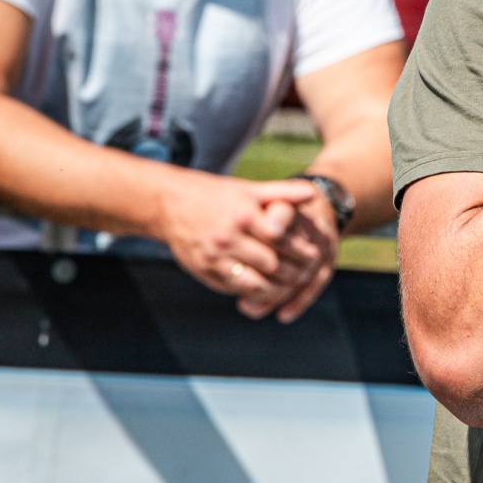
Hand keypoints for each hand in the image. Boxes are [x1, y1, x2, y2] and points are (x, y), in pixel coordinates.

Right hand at [153, 172, 331, 320]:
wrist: (168, 204)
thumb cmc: (216, 195)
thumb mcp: (248, 190)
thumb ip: (281, 193)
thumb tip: (313, 194)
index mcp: (242, 215)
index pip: (280, 239)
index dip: (300, 250)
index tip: (314, 256)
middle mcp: (227, 237)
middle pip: (270, 264)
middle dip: (292, 272)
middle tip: (307, 276)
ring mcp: (212, 256)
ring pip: (253, 283)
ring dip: (275, 289)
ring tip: (289, 288)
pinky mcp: (202, 270)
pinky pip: (233, 287)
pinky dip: (252, 292)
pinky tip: (266, 291)